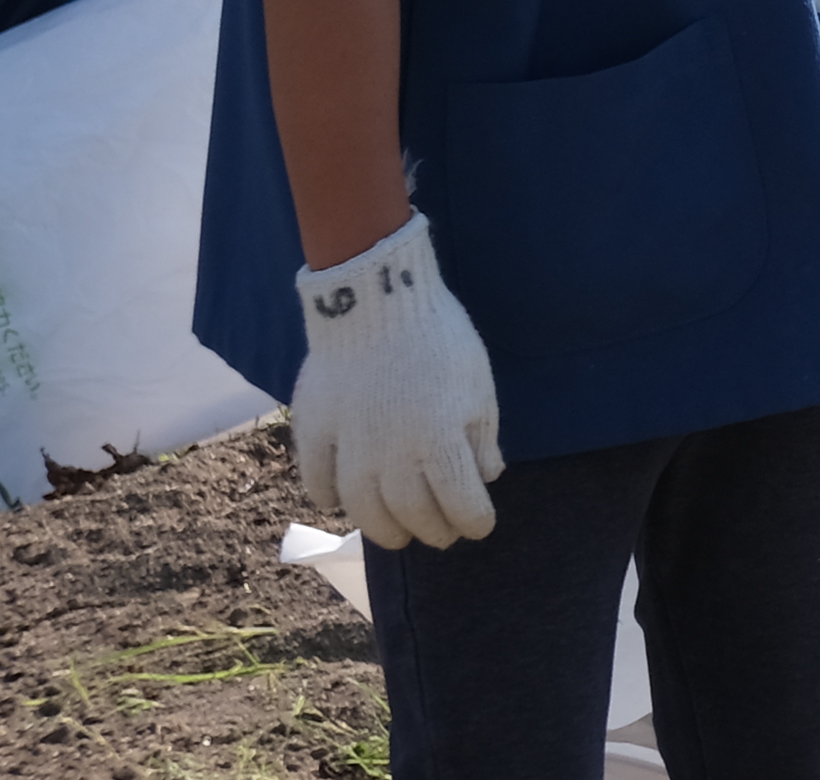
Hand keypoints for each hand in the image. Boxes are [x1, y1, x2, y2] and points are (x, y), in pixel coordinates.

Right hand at [289, 213, 505, 552]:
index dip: (474, 522)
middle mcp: (391, 458)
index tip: (480, 527)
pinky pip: (319, 482)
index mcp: (439, 444)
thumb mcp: (478, 385)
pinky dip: (331, 499)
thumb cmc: (440, 339)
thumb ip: (482, 436)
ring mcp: (348, 450)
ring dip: (383, 528)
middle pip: (412, 514)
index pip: (460, 504)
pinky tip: (342, 502)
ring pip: (363, 510)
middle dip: (433, 531)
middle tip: (441, 535)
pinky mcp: (314, 435)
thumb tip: (488, 476)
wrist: (377, 301)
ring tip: (396, 534)